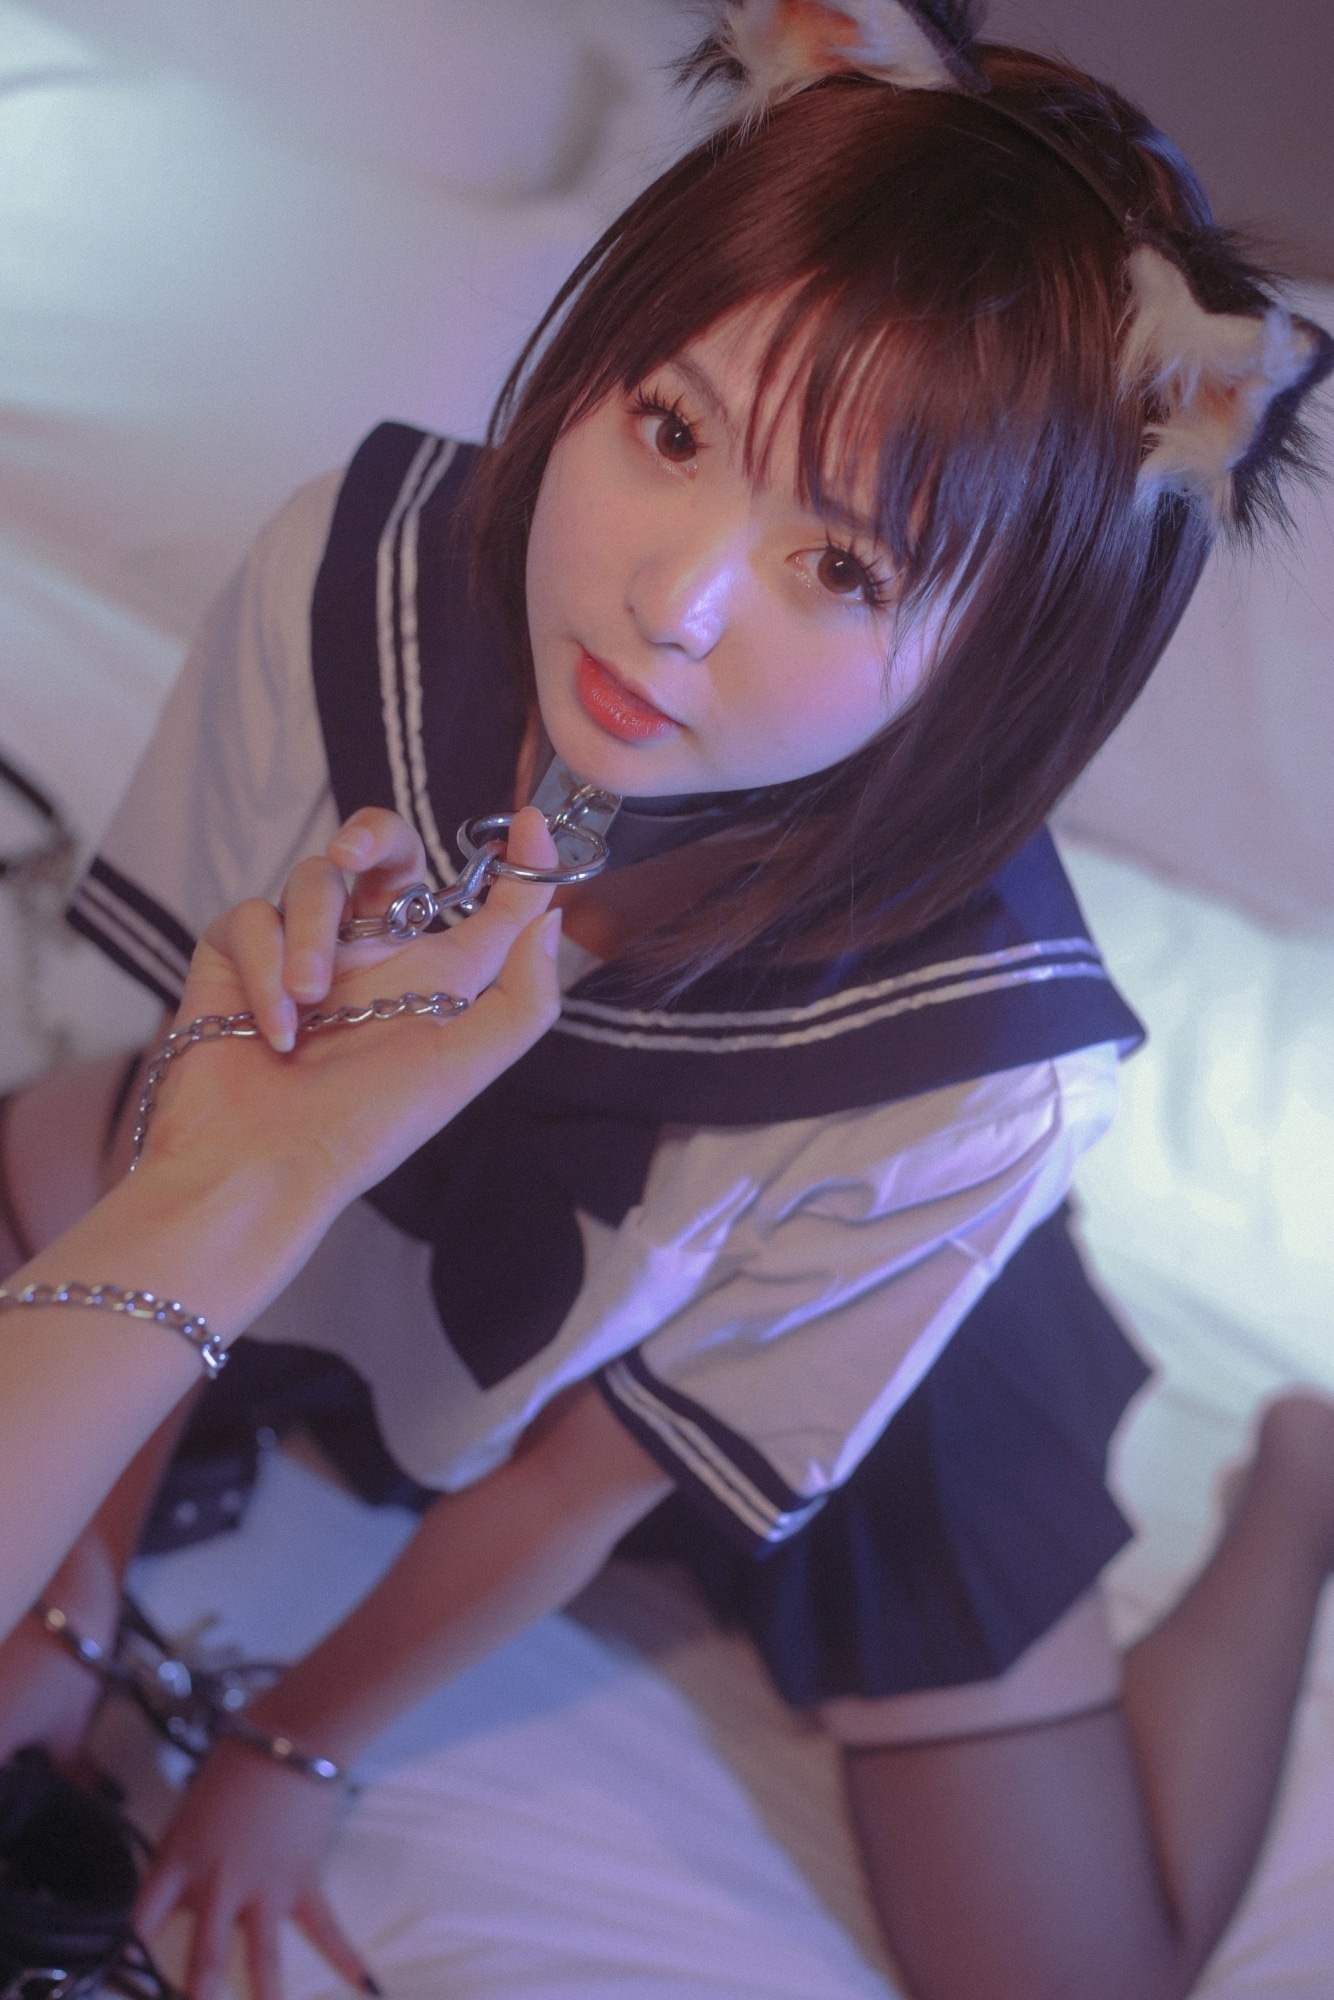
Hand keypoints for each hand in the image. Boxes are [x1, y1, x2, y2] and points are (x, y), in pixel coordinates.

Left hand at [135, 1740, 366, 1999]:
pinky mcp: (304, 1881)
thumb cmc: (239, 1755)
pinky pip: (326, 1929)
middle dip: (195, 1998)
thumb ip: (181, 1844)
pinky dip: (348, 1959)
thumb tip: (176, 1873)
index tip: (114, 1978)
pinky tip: (366, 1987)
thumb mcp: (193, 1801)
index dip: (125, 1953)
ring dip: (263, 1997)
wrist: (294, 1734)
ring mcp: (264, 1888)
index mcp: (182, 1861)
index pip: (141, 1920)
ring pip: (262, 1959)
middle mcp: (220, 1885)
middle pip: (201, 1960)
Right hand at [141, 805, 560, 1210]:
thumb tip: (551, 918)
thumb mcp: (462, 1068)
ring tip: (310, 1001)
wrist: (259, 1166)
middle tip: (355, 856)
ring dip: (312, 934)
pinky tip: (273, 1029)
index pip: (485, 902)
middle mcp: (371, 954)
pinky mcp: (235, 956)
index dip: (517, 860)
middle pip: (385, 851)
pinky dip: (264, 968)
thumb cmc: (361, 1128)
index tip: (530, 825)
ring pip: (315, 879)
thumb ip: (521, 998)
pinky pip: (251, 916)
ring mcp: (301, 949)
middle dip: (373, 833)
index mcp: (433, 978)